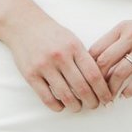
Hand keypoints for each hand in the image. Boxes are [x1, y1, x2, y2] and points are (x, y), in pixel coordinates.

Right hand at [1, 14, 115, 111]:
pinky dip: (57, 107)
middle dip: (91, 102)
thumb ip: (84, 58)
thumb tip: (100, 82)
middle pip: (82, 88)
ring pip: (65, 95)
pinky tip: (61, 106)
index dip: (103, 91)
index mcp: (74, 47)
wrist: (23, 24)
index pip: (94, 74)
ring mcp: (44, 66)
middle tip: (94, 106)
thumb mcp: (72, 39)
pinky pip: (47, 98)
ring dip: (75, 106)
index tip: (107, 99)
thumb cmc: (52, 34)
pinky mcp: (30, 74)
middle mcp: (60, 56)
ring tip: (78, 107)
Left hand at [89, 14, 131, 98]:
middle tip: (95, 94)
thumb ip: (116, 43)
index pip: (97, 49)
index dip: (88, 68)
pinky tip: (126, 95)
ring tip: (109, 99)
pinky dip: (130, 90)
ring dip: (112, 89)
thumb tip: (96, 65)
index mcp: (122, 28)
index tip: (86, 81)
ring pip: (121, 72)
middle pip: (105, 61)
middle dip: (97, 81)